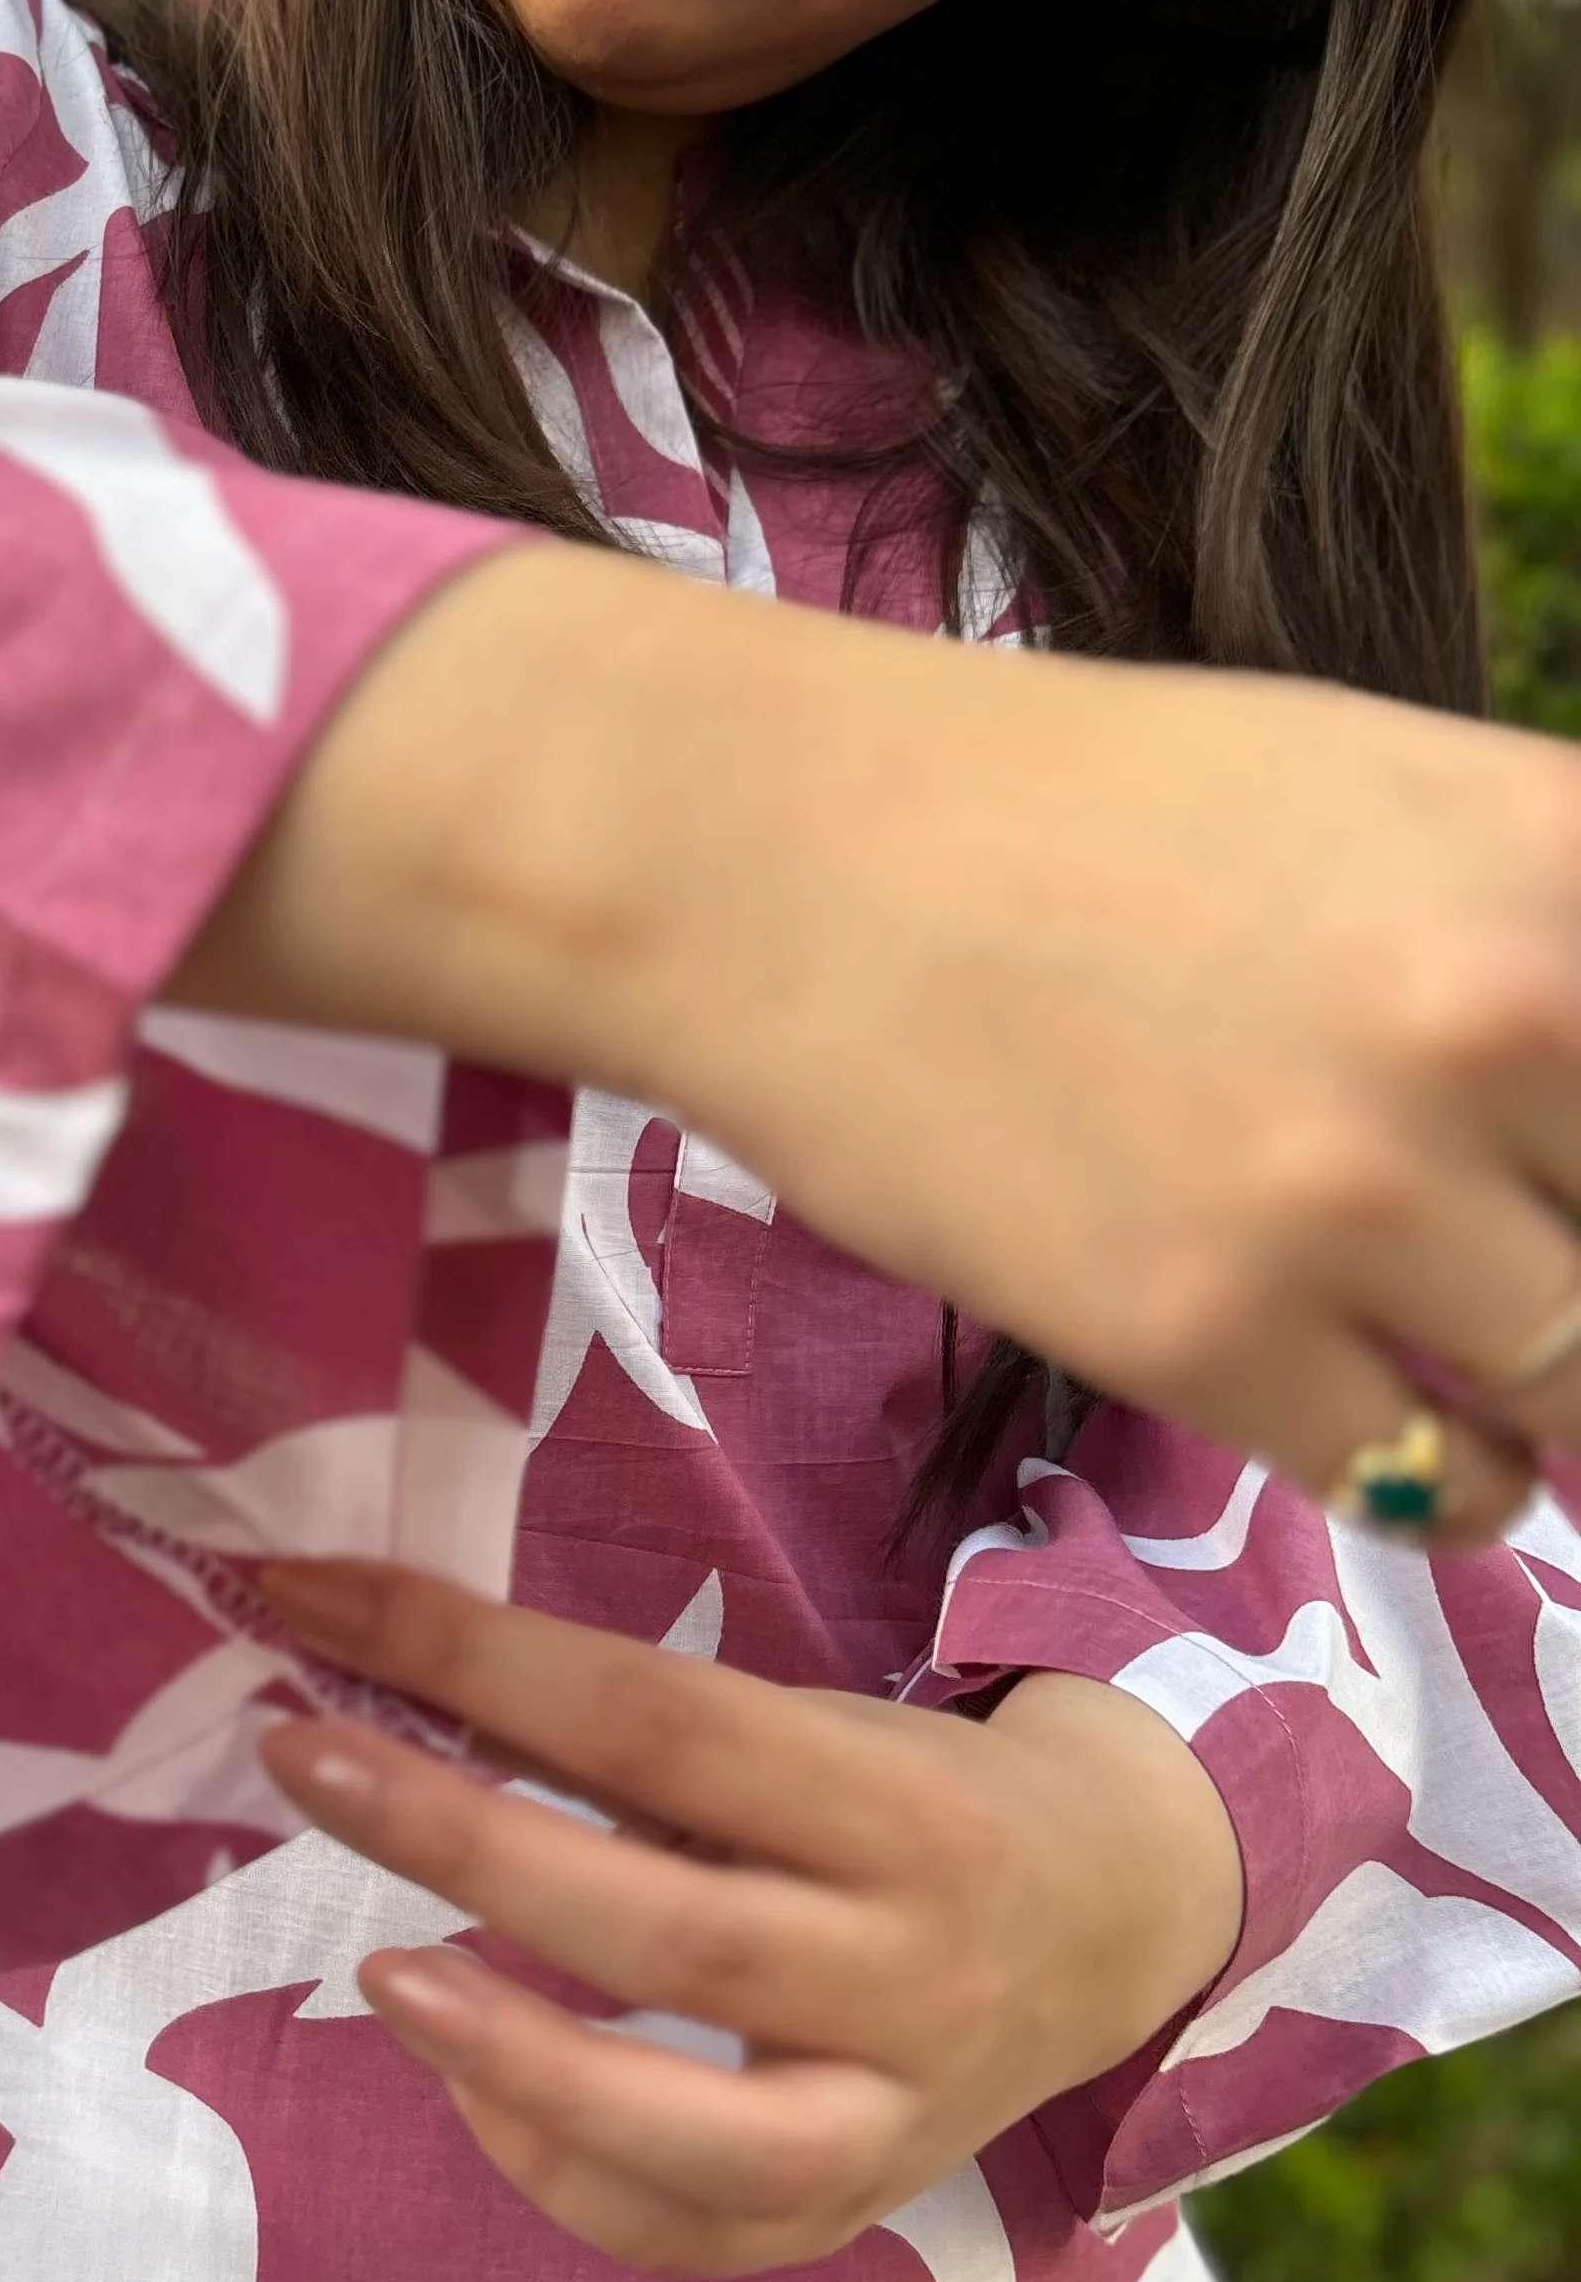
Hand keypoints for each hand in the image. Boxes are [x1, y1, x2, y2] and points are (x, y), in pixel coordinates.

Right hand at [170, 540, 1580, 1542]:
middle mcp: (1498, 1014)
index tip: (1571, 1194)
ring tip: (1463, 1348)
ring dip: (1547, 1398)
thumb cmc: (1083, 814)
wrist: (779, 855)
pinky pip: (1431, 1483)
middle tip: (1511, 1260)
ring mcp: (1350, 1187)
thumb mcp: (1393, 798)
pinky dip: (1435, 1474)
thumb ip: (1562, 941)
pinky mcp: (1208, 1333)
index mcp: (1564, 855)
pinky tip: (1369, 1404)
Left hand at [252, 1556, 1245, 2280]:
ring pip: (701, 2130)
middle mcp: (915, 1973)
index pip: (662, 1720)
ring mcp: (897, 2121)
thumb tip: (373, 1659)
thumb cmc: (907, 1797)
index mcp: (903, 1807)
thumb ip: (611, 1725)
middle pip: (672, 1926)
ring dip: (517, 2056)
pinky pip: (694, 2239)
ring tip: (375, 1977)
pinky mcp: (858, 2217)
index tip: (311, 1599)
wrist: (1112, 1922)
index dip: (474, 1655)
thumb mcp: (801, 1728)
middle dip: (464, 1839)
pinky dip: (562, 2174)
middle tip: (302, 1757)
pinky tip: (468, 2089)